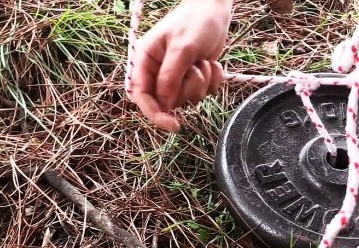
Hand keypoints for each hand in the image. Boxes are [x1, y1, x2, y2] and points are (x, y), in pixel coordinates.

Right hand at [129, 0, 231, 131]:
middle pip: (168, 101)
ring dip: (202, 82)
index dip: (155, 114)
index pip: (142, 95)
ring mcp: (177, 75)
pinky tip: (213, 63)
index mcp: (145, 60)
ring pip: (188, 98)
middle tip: (195, 68)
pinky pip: (204, 92)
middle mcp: (158, 71)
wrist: (216, 9)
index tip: (173, 125)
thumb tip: (164, 104)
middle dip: (187, 88)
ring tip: (203, 60)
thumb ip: (171, 77)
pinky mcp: (194, 77)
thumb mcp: (183, 48)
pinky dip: (213, 80)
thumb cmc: (195, 21)